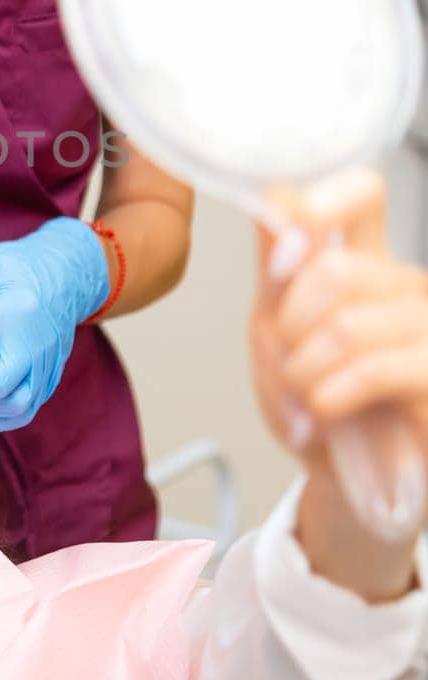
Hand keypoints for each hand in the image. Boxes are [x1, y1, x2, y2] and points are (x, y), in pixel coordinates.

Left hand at [250, 168, 427, 589]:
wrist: (350, 485)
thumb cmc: (318, 407)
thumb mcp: (277, 335)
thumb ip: (276, 270)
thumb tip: (271, 199)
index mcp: (368, 266)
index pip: (362, 195)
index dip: (320, 203)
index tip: (283, 246)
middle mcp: (408, 287)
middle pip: (335, 268)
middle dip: (289, 325)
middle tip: (290, 365)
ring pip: (347, 323)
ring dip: (304, 371)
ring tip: (308, 399)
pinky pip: (374, 367)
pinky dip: (330, 394)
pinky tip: (323, 414)